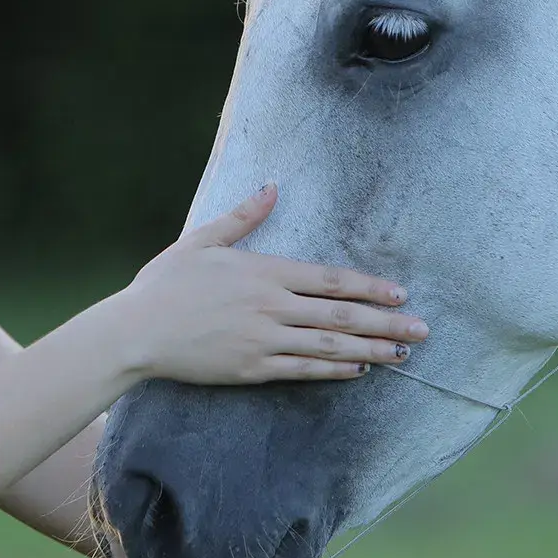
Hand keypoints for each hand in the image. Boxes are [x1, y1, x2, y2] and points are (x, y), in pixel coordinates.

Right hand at [104, 183, 427, 384]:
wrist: (135, 332)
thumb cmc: (164, 284)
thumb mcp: (201, 241)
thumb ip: (242, 217)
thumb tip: (272, 187)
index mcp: (263, 272)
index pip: (329, 279)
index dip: (368, 287)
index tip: (399, 292)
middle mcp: (271, 307)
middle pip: (340, 316)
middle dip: (385, 322)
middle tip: (422, 329)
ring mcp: (263, 341)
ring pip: (329, 347)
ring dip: (370, 348)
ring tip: (403, 353)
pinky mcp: (252, 369)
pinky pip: (303, 370)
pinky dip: (334, 370)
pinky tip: (359, 369)